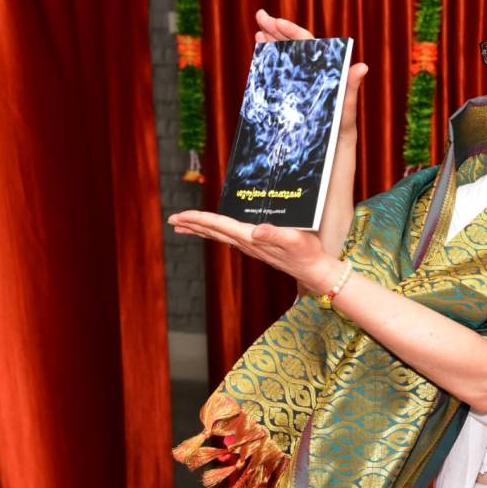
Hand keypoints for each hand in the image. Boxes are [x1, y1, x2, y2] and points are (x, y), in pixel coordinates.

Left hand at [168, 210, 340, 292]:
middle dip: (192, 225)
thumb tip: (255, 230)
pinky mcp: (258, 247)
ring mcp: (251, 247)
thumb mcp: (294, 240)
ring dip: (201, 230)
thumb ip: (275, 234)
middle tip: (172, 220)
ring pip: (219, 236)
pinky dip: (216, 233)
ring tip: (185, 226)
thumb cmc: (307, 254)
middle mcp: (247, 243)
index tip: (180, 216)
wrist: (314, 271)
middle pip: (213, 232)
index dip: (199, 219)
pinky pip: (230, 238)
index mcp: (251, 238)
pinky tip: (215, 232)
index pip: (219, 226)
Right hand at [254, 9, 367, 139]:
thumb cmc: (342, 134)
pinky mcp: (293, 98)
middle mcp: (315, 75)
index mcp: (327, 72)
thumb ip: (350, 89)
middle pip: (295, 46)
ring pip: (287, 58)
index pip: (308, 44)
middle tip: (260, 16)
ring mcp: (303, 86)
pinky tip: (260, 57)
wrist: (330, 158)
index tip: (275, 21)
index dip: (291, 31)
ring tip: (258, 33)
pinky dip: (271, 65)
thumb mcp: (346, 112)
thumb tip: (362, 66)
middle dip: (277, 30)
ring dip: (272, 44)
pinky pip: (281, 77)